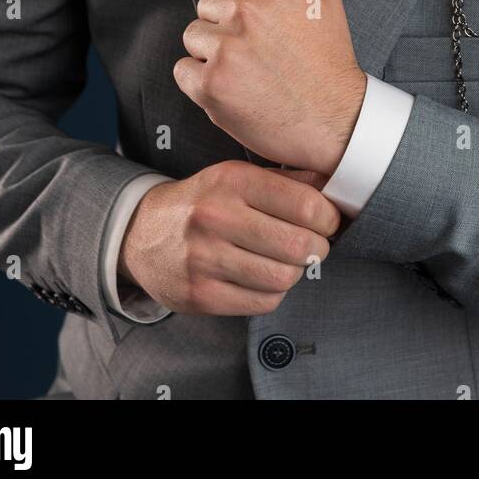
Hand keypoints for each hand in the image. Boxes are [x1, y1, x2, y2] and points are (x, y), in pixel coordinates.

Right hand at [118, 161, 341, 314]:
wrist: (142, 232)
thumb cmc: (204, 201)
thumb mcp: (238, 175)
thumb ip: (288, 180)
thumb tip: (336, 183)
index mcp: (232, 180)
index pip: (305, 205)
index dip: (329, 218)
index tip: (328, 221)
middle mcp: (216, 217)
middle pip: (299, 246)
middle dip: (317, 248)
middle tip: (313, 244)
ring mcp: (205, 259)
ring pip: (284, 278)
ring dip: (295, 272)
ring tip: (286, 260)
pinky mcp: (201, 295)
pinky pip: (263, 302)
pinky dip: (273, 292)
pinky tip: (263, 276)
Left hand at [175, 0, 366, 172]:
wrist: (336, 120)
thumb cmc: (330, 62)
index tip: (230, 1)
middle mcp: (245, 11)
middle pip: (204, 4)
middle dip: (223, 23)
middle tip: (254, 46)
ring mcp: (225, 48)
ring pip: (193, 37)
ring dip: (212, 52)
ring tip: (246, 68)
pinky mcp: (211, 84)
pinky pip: (184, 71)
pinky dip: (200, 81)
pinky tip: (232, 86)